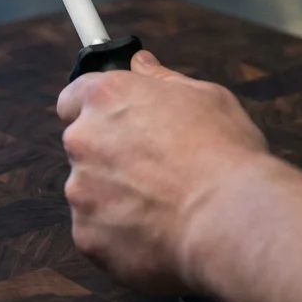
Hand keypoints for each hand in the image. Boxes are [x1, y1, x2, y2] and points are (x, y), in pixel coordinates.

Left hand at [56, 50, 267, 294]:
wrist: (229, 220)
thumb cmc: (224, 154)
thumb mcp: (206, 98)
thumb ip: (162, 79)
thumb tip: (140, 65)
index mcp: (107, 98)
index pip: (73, 97)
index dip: (94, 110)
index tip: (114, 122)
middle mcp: (83, 140)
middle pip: (84, 148)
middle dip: (110, 157)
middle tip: (155, 171)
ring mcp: (80, 191)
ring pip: (90, 193)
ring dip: (116, 198)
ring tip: (163, 207)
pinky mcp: (86, 236)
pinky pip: (98, 233)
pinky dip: (120, 235)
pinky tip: (158, 233)